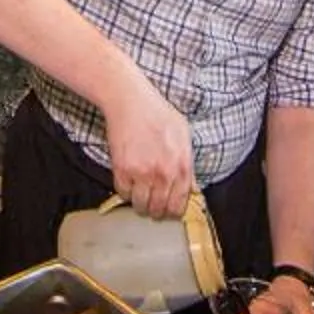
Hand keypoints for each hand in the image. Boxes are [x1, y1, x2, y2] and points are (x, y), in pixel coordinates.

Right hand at [102, 81, 194, 218]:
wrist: (131, 101)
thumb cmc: (158, 113)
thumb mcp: (183, 135)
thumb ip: (188, 163)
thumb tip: (191, 187)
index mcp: (182, 166)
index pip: (179, 204)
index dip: (173, 211)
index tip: (168, 210)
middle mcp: (164, 174)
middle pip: (159, 209)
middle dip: (156, 210)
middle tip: (152, 204)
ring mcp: (142, 173)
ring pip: (140, 205)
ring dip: (140, 203)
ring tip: (139, 195)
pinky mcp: (122, 170)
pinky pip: (123, 193)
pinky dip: (125, 191)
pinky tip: (128, 182)